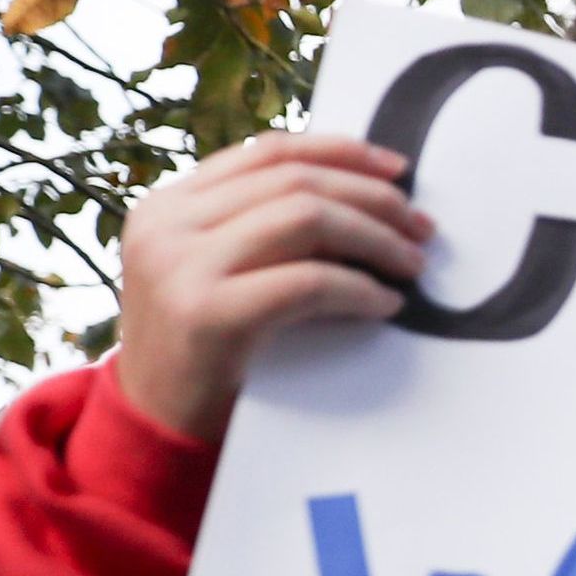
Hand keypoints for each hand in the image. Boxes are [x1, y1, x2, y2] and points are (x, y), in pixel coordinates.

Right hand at [107, 133, 430, 441]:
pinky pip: (308, 281)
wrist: (154, 425)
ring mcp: (179, 265)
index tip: (397, 168)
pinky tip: (385, 304)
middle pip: (295, 180)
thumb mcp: (215, 268)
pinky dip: (359, 288)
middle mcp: (166, 223)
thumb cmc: (203, 347)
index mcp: (168, 203)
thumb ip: (257, 226)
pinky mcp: (205, 313)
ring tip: (411, 264)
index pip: (268, 150)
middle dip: (372, 197)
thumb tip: (362, 194)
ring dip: (375, 238)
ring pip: (306, 218)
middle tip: (421, 227)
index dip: (341, 151)